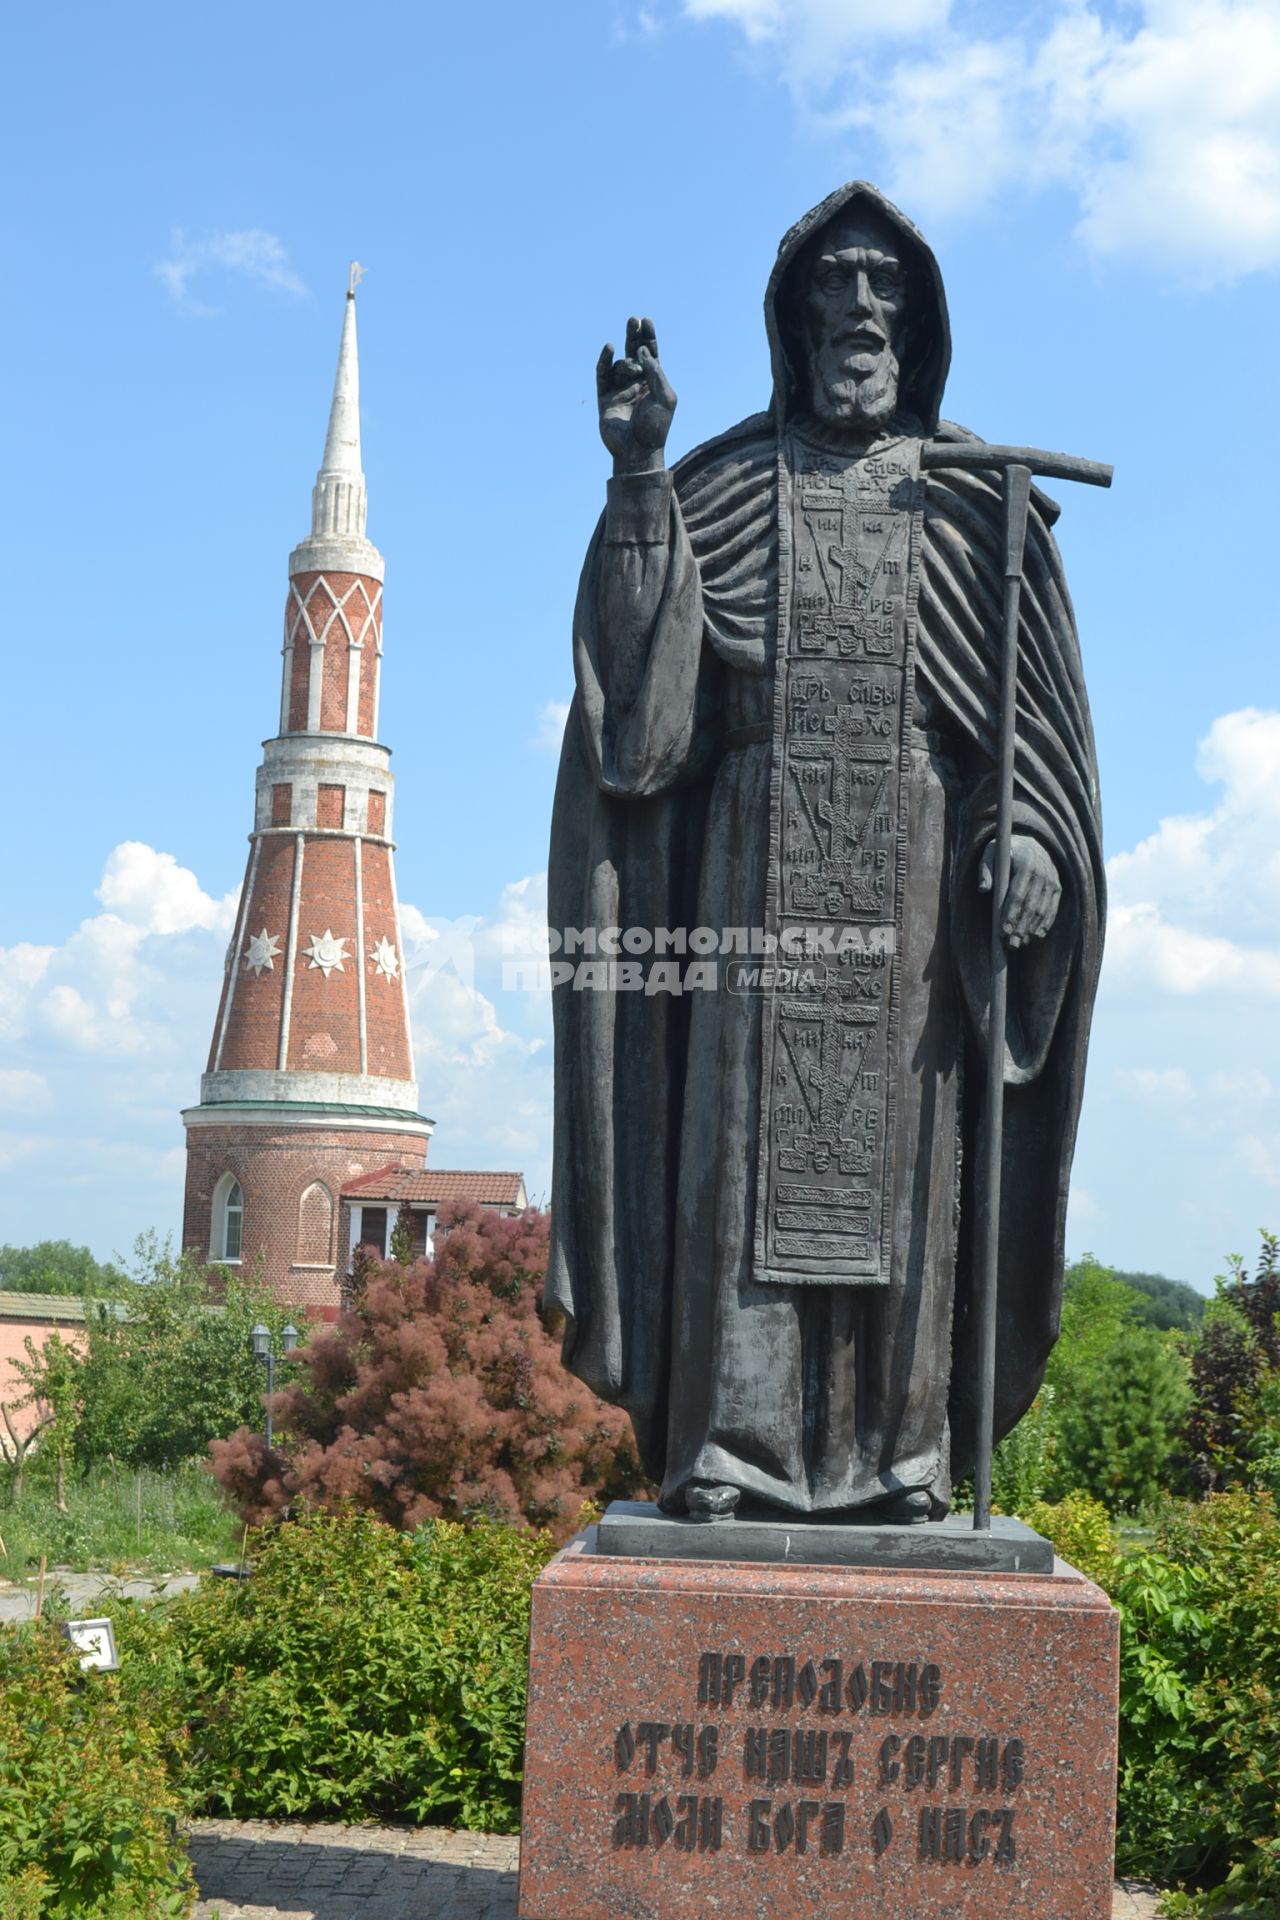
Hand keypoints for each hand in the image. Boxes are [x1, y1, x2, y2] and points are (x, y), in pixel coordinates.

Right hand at [597, 316, 676, 475]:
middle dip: (633, 336)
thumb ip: (657, 373)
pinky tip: (609, 349)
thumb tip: (644, 353)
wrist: (638, 451)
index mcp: (653, 382)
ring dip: (626, 362)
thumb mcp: (666, 397)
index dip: (648, 337)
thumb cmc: (656, 427)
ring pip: (620, 365)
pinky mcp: (605, 398)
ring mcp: (620, 390)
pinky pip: (602, 375)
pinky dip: (604, 361)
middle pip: (633, 353)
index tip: (646, 320)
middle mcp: (636, 383)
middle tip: (633, 319)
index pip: (650, 354)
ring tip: (632, 368)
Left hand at [979, 835, 1060, 948]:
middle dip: (1020, 927)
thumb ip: (985, 870)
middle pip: (1031, 906)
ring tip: (1019, 943)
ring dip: (1031, 929)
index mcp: (1026, 863)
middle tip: (1010, 944)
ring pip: (1042, 910)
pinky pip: (1053, 909)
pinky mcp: (1057, 888)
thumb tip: (983, 889)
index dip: (1010, 914)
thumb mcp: (990, 854)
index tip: (1002, 931)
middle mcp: (1043, 872)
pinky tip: (1036, 936)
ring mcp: (1052, 880)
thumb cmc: (1005, 852)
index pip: (1017, 894)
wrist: (1030, 842)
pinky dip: (1045, 924)